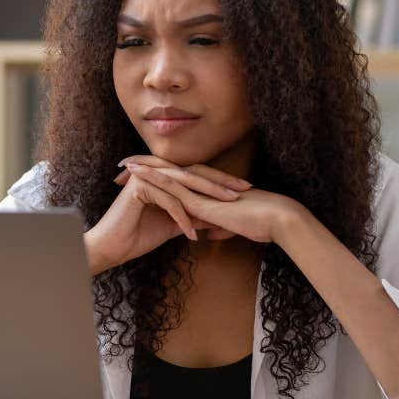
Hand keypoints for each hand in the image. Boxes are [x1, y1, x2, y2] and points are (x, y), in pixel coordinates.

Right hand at [83, 156, 252, 274]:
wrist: (111, 247)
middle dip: (220, 182)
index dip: (220, 181)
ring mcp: (145, 176)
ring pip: (183, 183)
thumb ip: (195, 217)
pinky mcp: (138, 188)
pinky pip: (168, 201)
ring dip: (206, 196)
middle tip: (243, 191)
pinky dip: (182, 219)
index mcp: (163, 176)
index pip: (197, 174)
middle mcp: (155, 171)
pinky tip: (193, 235)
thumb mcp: (175, 225)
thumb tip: (219, 218)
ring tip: (226, 207)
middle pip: (193, 173)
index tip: (244, 190)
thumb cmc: (139, 235)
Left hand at [116, 156, 306, 245]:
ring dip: (144, 169)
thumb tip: (208, 233)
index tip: (136, 177)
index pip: (177, 180)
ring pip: (167, 175)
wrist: (277, 219)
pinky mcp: (202, 200)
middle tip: (121, 166)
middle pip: (168, 171)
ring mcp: (201, 190)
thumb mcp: (233, 227)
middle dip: (145, 168)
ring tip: (122, 166)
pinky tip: (137, 175)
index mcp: (208, 191)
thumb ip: (218, 227)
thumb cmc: (262, 223)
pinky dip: (153, 179)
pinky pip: (173, 187)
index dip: (157, 177)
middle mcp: (202, 186)